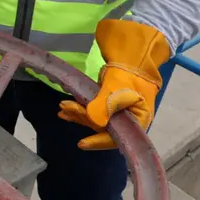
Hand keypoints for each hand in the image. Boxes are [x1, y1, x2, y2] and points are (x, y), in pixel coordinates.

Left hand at [57, 19, 170, 149]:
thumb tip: (93, 120)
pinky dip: (79, 108)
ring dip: (77, 113)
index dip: (98, 141)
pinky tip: (66, 108)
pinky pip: (91, 110)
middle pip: (101, 128)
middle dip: (82, 119)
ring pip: (94, 119)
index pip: (117, 138)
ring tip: (62, 108)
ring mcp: (116, 113)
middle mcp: (126, 122)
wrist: (133, 55)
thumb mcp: (120, 89)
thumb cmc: (131, 73)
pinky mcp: (107, 104)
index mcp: (137, 122)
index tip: (81, 143)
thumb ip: (106, 105)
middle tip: (64, 109)